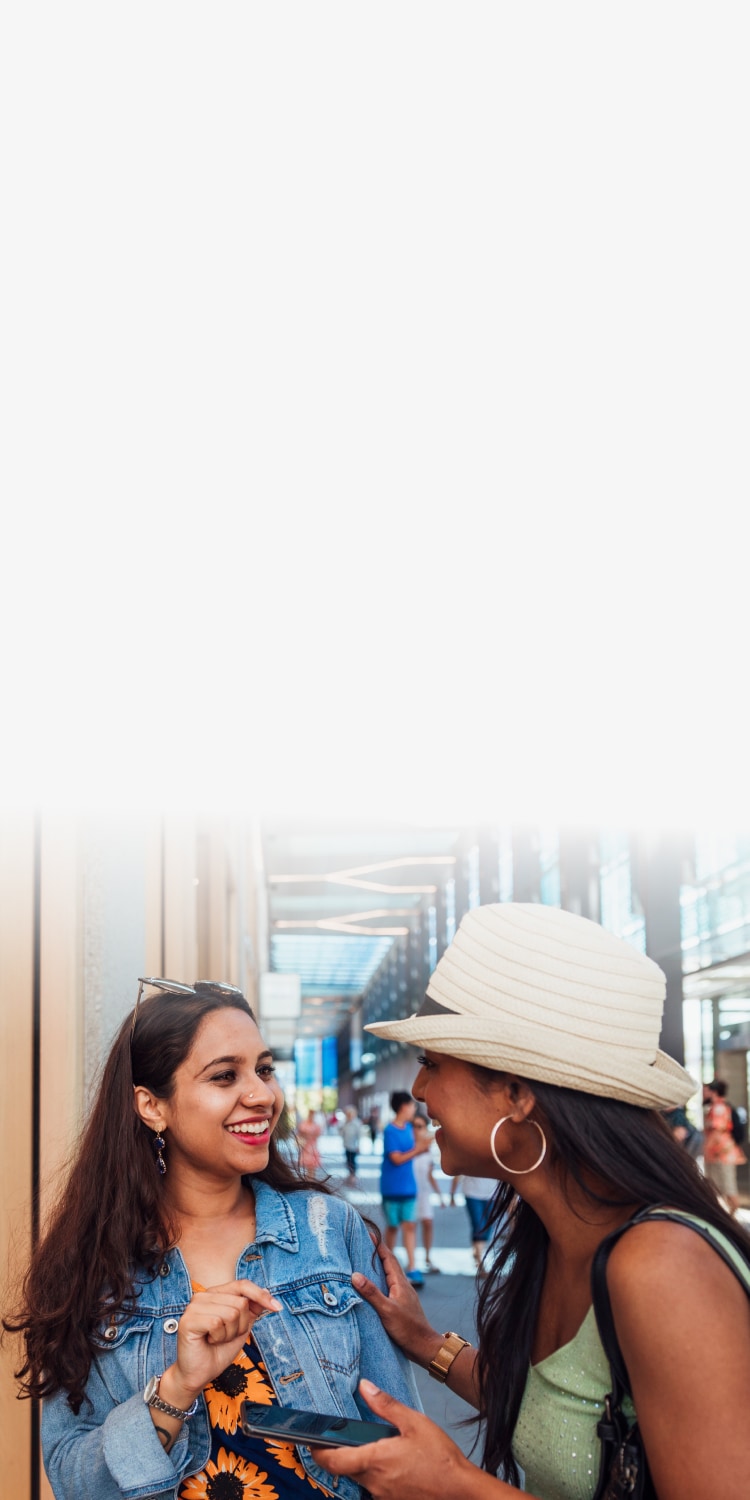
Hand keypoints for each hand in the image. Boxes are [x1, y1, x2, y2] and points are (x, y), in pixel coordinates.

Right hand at [170, 1279, 280, 1402]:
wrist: (198, 1375)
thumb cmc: (217, 1351)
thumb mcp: (241, 1328)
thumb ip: (251, 1310)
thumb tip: (266, 1293)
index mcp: (215, 1294)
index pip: (242, 1285)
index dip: (261, 1295)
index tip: (277, 1308)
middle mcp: (203, 1295)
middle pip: (240, 1302)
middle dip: (241, 1325)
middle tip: (226, 1336)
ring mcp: (194, 1306)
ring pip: (232, 1313)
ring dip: (230, 1333)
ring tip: (217, 1339)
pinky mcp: (189, 1320)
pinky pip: (217, 1323)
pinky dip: (219, 1337)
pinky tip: (209, 1341)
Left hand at [310, 1380, 477, 1499]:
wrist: (461, 1492)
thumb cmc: (441, 1459)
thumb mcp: (414, 1423)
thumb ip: (385, 1405)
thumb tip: (365, 1387)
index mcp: (375, 1460)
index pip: (333, 1460)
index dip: (317, 1451)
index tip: (309, 1441)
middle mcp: (374, 1482)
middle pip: (345, 1469)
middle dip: (343, 1454)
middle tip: (348, 1438)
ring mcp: (383, 1497)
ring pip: (362, 1479)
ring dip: (363, 1466)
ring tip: (382, 1450)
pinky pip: (377, 1489)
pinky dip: (379, 1476)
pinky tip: (396, 1467)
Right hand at [352, 1241, 440, 1365]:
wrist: (423, 1347)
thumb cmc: (407, 1328)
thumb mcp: (386, 1310)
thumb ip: (372, 1293)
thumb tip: (355, 1275)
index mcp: (400, 1283)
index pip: (389, 1258)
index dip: (379, 1246)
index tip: (369, 1234)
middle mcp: (402, 1286)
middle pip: (389, 1265)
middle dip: (377, 1254)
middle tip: (362, 1246)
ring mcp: (402, 1296)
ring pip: (389, 1277)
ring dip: (378, 1269)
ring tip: (364, 1265)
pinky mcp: (401, 1306)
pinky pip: (389, 1288)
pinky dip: (380, 1283)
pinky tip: (373, 1290)